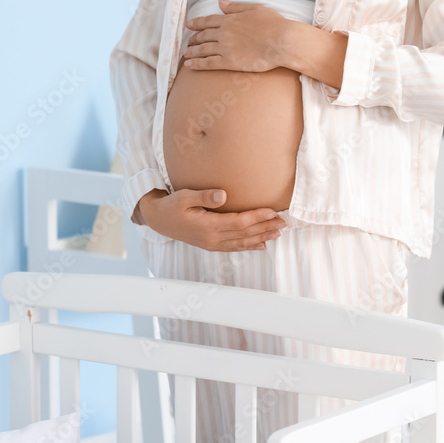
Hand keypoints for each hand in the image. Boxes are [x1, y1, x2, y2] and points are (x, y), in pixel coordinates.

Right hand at [137, 187, 286, 250]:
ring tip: (278, 232)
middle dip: (265, 228)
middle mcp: (212, 238)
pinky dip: (249, 246)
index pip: (238, 223)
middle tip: (284, 222)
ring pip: (242, 242)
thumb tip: (223, 195)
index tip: (272, 211)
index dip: (256, 217)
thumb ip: (204, 196)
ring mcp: (212, 243)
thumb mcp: (185, 196)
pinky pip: (234, 247)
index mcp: (207, 226)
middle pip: (244, 234)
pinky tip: (261, 245)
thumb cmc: (172, 205)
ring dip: (261, 237)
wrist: (159, 219)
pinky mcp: (211, 244)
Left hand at [182, 0, 291, 72]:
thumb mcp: (254, 9)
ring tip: (185, 53)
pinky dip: (197, 64)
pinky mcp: (229, 62)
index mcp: (230, 19)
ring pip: (203, 49)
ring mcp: (225, 48)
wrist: (281, 41)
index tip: (189, 25)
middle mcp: (224, 33)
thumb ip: (235, 7)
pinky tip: (189, 65)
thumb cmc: (273, 24)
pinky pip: (208, 63)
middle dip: (194, 38)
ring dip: (192, 51)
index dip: (197, 23)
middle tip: (188, 41)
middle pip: (203, 35)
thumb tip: (220, 2)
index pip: (208, 21)